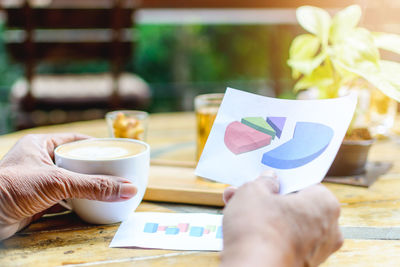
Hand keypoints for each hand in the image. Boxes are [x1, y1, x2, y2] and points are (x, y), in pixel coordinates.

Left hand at [0, 134, 136, 240]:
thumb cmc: (10, 188)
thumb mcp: (58, 182)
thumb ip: (93, 186)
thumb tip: (127, 188)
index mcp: (40, 145)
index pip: (74, 140)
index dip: (95, 146)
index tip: (114, 151)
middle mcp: (39, 161)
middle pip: (75, 163)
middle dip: (94, 169)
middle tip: (115, 172)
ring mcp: (38, 183)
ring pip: (70, 182)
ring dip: (87, 187)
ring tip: (108, 188)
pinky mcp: (37, 202)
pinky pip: (64, 200)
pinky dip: (78, 203)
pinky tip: (92, 204)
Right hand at [221, 171, 342, 266]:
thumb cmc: (259, 228)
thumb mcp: (254, 191)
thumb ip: (264, 182)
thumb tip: (269, 180)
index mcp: (325, 204)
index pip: (305, 184)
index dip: (282, 180)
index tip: (266, 179)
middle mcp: (328, 229)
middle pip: (294, 205)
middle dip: (268, 198)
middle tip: (246, 192)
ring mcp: (316, 252)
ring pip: (287, 224)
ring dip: (264, 215)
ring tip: (236, 207)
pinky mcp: (301, 266)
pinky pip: (284, 242)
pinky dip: (267, 235)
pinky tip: (244, 228)